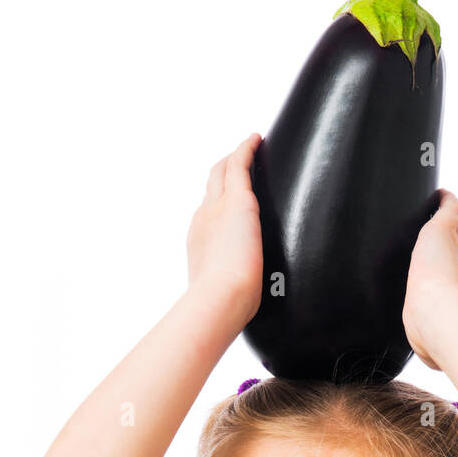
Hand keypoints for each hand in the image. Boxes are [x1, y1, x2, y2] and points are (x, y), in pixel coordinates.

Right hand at [186, 133, 263, 330]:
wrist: (220, 299)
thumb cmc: (223, 307)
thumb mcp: (223, 296)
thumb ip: (230, 296)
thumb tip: (240, 318)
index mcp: (200, 242)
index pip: (208, 214)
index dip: (216, 202)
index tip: (224, 200)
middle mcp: (204, 219)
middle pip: (210, 186)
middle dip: (221, 173)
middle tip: (234, 162)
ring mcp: (218, 208)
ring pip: (222, 172)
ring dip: (233, 159)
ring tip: (247, 148)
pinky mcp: (238, 201)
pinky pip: (240, 164)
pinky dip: (246, 149)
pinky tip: (257, 138)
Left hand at [402, 188, 457, 369]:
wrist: (436, 314)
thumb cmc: (432, 334)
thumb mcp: (427, 347)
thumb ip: (431, 353)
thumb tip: (434, 363)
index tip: (456, 267)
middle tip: (452, 236)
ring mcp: (453, 248)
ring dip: (454, 222)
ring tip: (446, 214)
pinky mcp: (441, 231)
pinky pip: (448, 208)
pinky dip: (446, 200)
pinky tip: (441, 194)